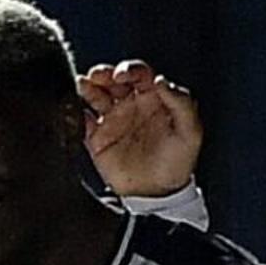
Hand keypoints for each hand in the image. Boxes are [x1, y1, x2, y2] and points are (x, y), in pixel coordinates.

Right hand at [78, 59, 203, 198]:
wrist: (158, 194)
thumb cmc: (178, 162)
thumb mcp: (190, 132)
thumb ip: (181, 104)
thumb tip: (161, 81)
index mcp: (151, 98)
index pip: (138, 74)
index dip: (129, 69)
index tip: (122, 75)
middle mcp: (129, 104)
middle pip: (111, 79)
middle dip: (103, 73)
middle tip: (98, 77)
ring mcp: (111, 120)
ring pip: (94, 95)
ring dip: (86, 87)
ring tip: (82, 86)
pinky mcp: (96, 139)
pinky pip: (82, 121)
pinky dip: (75, 113)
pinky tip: (76, 111)